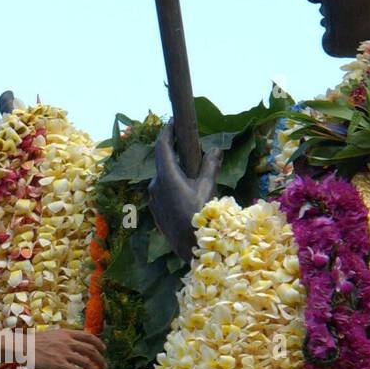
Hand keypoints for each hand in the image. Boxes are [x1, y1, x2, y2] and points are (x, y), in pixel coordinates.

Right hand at [30, 328, 105, 368]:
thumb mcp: (51, 336)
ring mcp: (64, 353)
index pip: (88, 336)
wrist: (22, 347)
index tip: (103, 349)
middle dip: (100, 359)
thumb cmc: (34, 344)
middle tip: (104, 367)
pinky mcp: (59, 364)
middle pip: (91, 349)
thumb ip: (63, 340)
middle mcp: (68, 342)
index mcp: (67, 334)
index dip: (98, 343)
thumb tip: (71, 346)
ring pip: (87, 362)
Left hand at [148, 121, 221, 260]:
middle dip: (173, 149)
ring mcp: (153, 198)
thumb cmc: (200, 216)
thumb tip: (216, 149)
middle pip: (162, 160)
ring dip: (173, 168)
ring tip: (189, 168)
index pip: (162, 146)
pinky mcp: (154, 208)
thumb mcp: (207, 188)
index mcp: (166, 176)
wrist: (189, 247)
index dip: (167, 131)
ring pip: (162, 176)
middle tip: (185, 141)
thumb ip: (210, 166)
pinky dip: (171, 183)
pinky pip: (162, 189)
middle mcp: (155, 185)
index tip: (173, 121)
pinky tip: (184, 188)